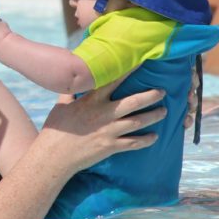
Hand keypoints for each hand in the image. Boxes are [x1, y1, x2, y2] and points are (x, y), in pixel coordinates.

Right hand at [43, 77, 165, 171]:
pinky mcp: (110, 147)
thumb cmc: (55, 130)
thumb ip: (70, 94)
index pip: (113, 81)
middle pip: (134, 102)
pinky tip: (154, 137)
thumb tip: (72, 82)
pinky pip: (134, 143)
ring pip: (138, 122)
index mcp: (91, 101)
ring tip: (164, 112)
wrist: (54, 156)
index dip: (128, 70)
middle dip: (151, 96)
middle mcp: (103, 114)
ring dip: (153, 116)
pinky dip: (146, 140)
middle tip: (162, 91)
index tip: (141, 62)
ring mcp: (109, 131)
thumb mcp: (60, 107)